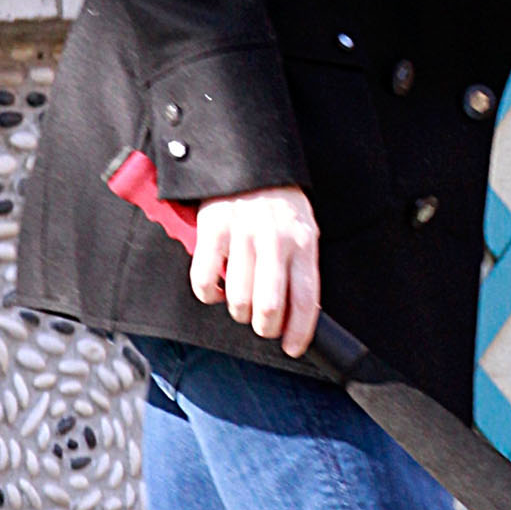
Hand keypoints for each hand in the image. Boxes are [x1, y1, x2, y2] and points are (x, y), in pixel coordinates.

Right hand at [190, 187, 320, 359]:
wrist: (249, 162)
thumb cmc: (279, 203)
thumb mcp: (304, 230)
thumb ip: (301, 267)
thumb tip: (298, 314)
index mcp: (302, 243)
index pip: (306, 300)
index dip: (300, 331)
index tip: (294, 347)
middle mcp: (274, 240)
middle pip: (269, 306)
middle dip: (265, 327)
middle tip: (263, 326)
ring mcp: (242, 235)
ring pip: (237, 299)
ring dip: (238, 311)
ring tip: (242, 304)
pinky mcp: (213, 230)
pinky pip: (204, 280)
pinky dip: (208, 294)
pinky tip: (216, 288)